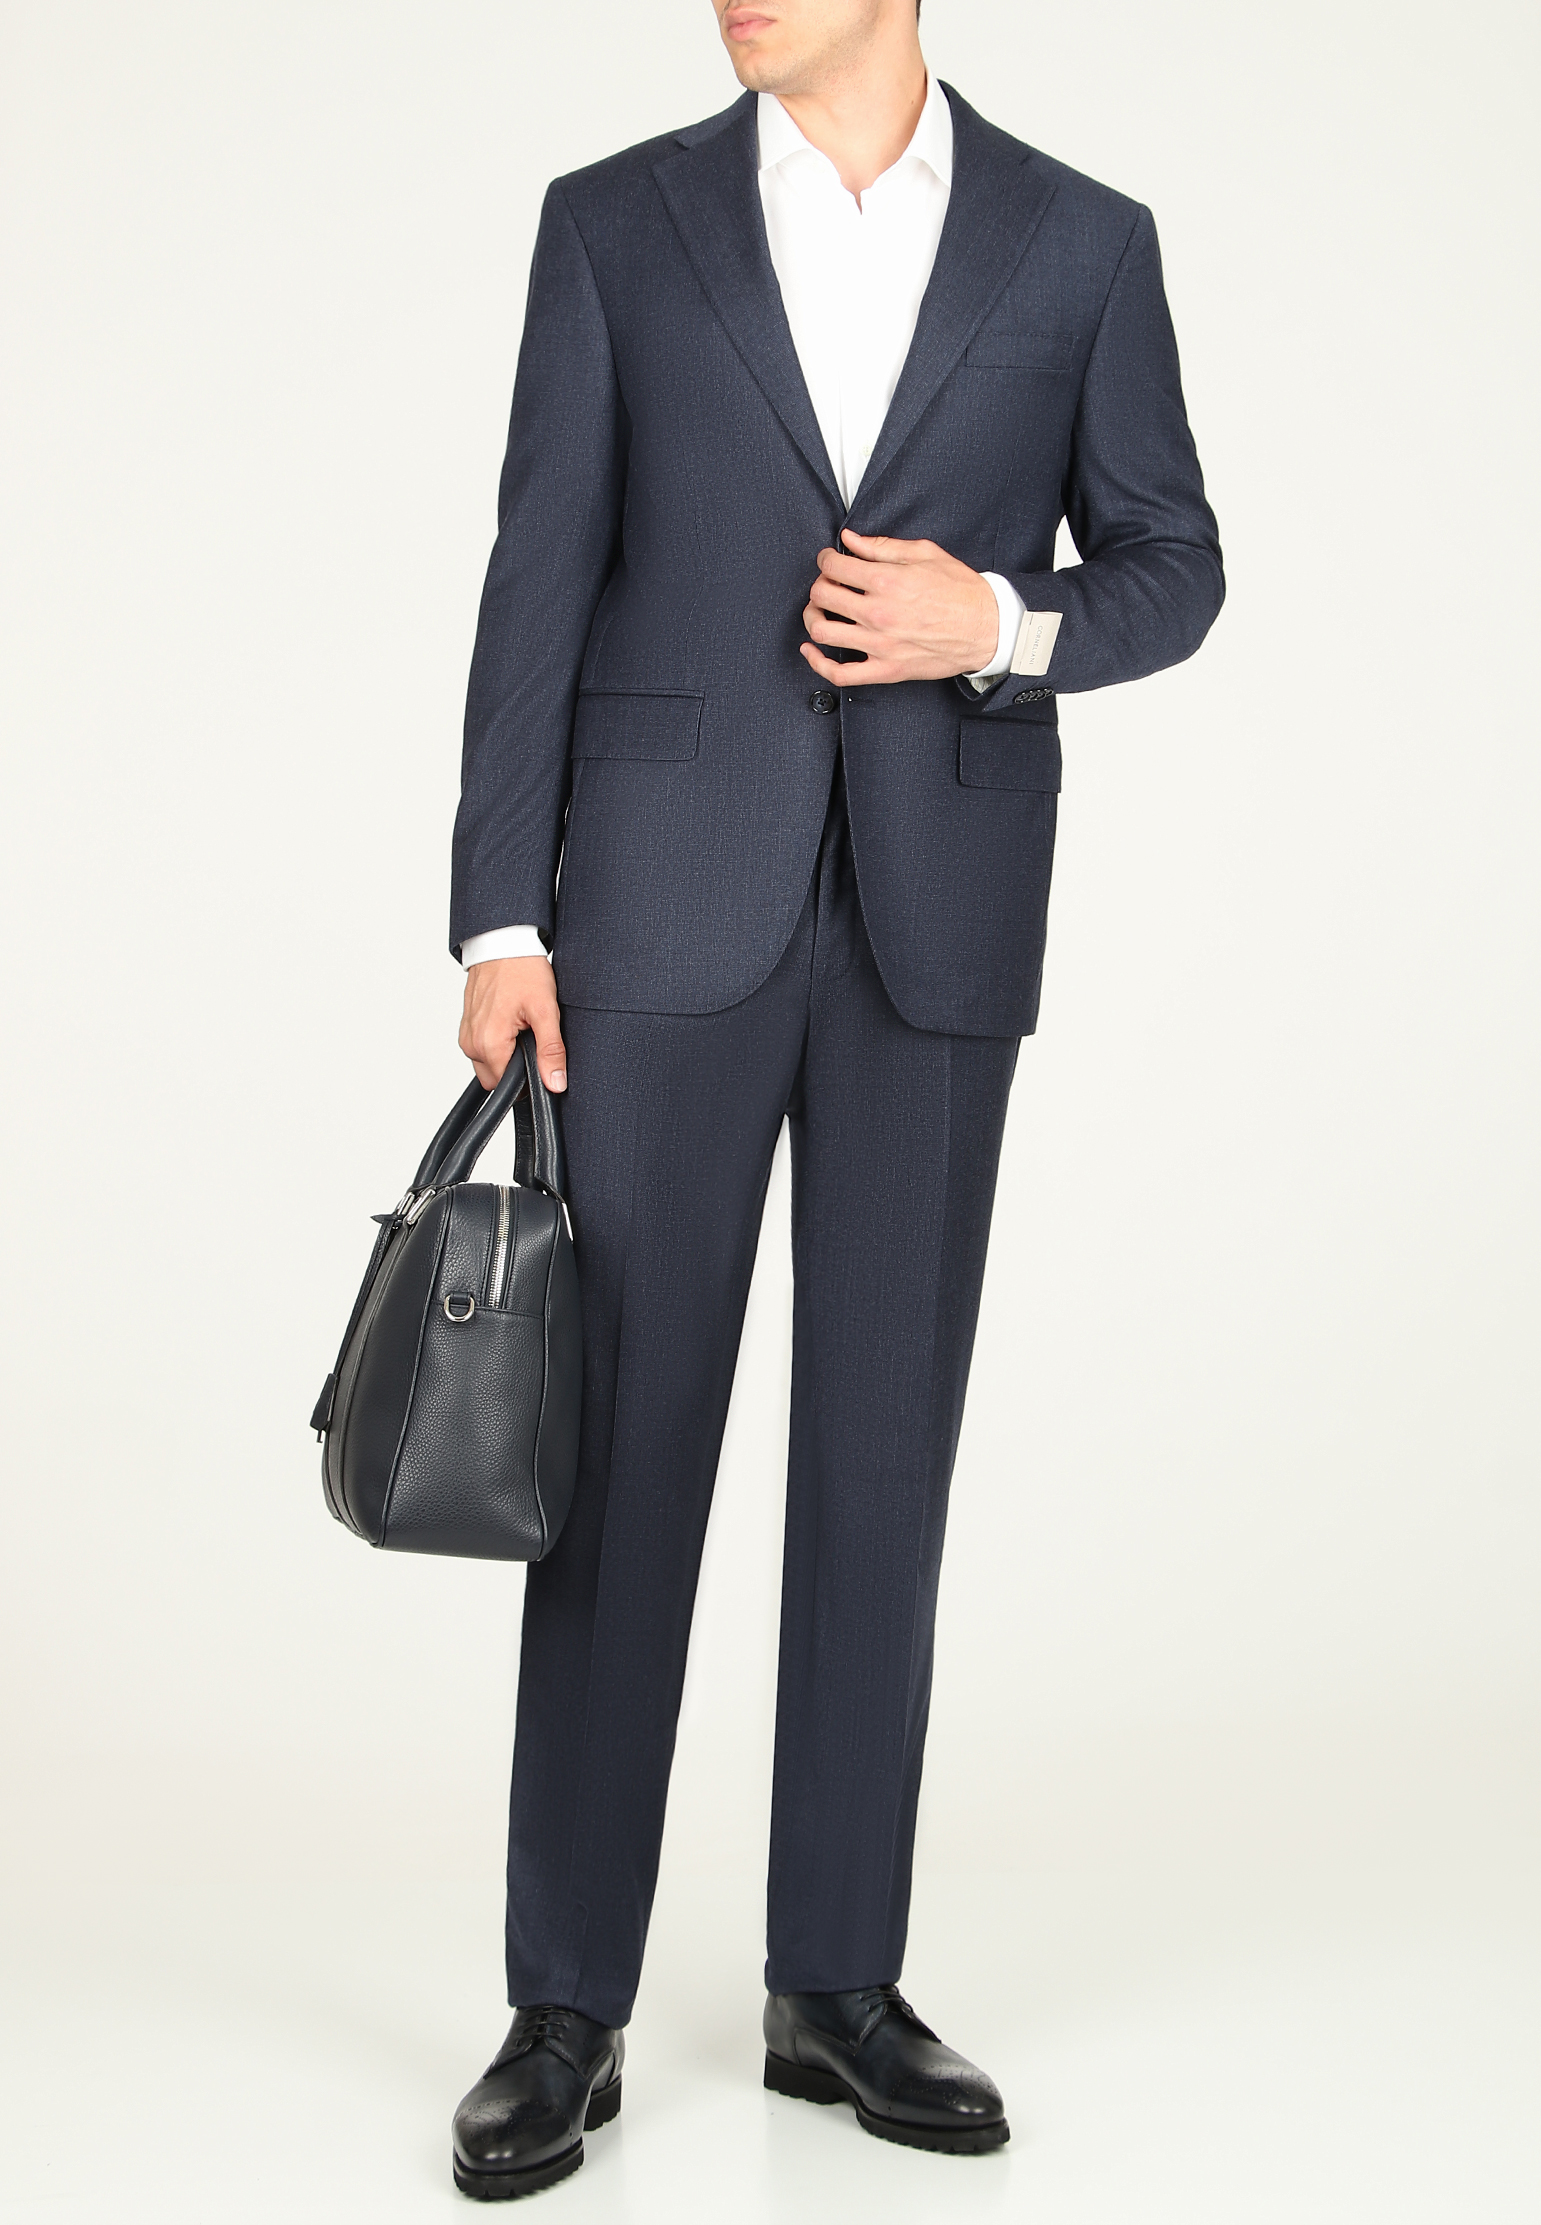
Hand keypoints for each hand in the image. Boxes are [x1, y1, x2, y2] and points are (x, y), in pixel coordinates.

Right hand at [459, 955, 566, 1093]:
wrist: (503, 943)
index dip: (527, 1079)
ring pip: (488, 1064)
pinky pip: (482, 1048)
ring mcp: (466, 1034)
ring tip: (521, 1026)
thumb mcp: (546, 1010)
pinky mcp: (467, 1025)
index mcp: (489, 1043)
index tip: (539, 1059)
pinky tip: (511, 1021)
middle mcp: (471, 1042)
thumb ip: (551, 1050)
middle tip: (532, 1038)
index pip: (507, 1086)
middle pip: (495, 1078)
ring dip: (506, 1054)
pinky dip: (497, 1042)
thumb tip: (555, 1082)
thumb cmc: (522, 970)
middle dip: (515, 1067)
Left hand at [801, 529, 999, 685]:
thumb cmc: (961, 592)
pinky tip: (811, 650)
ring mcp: (880, 645)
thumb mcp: (924, 554)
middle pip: (823, 596)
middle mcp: (879, 613)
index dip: (826, 559)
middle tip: (827, 583)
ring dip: (812, 617)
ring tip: (818, 610)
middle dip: (819, 584)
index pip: (835, 567)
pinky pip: (840, 673)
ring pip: (822, 631)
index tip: (829, 560)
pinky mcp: (886, 670)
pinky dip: (818, 663)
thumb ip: (882, 547)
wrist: (987, 628)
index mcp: (888, 581)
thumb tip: (851, 540)